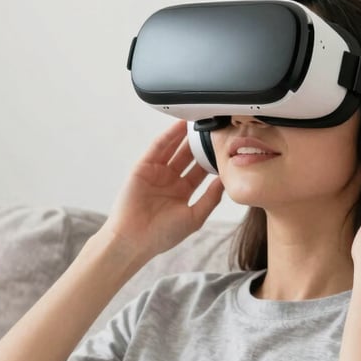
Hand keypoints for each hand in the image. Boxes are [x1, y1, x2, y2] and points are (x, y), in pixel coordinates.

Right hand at [101, 121, 224, 259]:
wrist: (135, 240)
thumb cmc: (163, 234)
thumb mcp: (194, 217)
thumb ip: (211, 198)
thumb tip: (226, 181)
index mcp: (182, 192)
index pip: (200, 170)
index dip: (212, 159)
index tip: (225, 147)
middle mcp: (170, 180)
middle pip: (188, 156)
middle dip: (200, 144)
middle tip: (215, 128)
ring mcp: (156, 172)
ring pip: (174, 149)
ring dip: (185, 135)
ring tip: (200, 120)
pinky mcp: (143, 167)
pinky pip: (158, 148)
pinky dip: (169, 136)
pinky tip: (180, 126)